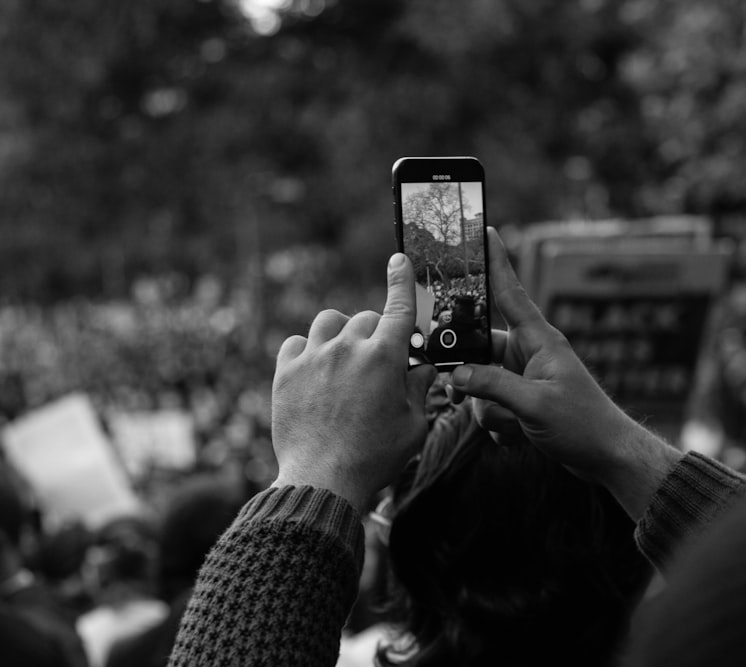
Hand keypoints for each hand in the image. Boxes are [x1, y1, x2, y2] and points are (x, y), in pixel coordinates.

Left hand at [270, 253, 436, 510]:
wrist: (322, 480)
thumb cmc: (376, 457)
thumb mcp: (413, 426)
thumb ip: (420, 390)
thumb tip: (424, 369)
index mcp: (386, 357)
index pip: (399, 306)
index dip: (402, 280)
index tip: (399, 260)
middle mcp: (349, 348)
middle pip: (367, 318)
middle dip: (377, 334)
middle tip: (379, 362)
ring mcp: (315, 357)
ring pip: (330, 321)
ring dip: (342, 332)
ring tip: (344, 358)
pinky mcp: (286, 372)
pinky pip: (297, 342)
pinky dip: (309, 350)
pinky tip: (315, 371)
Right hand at [449, 228, 681, 518]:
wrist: (607, 456)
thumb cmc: (582, 425)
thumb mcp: (534, 406)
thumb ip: (492, 386)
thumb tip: (457, 375)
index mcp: (539, 341)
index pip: (510, 293)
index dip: (496, 262)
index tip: (484, 231)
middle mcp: (530, 353)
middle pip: (480, 350)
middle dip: (474, 380)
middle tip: (464, 395)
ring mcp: (526, 377)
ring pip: (481, 383)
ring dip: (491, 412)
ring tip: (515, 427)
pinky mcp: (524, 400)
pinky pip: (492, 405)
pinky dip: (499, 425)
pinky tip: (517, 438)